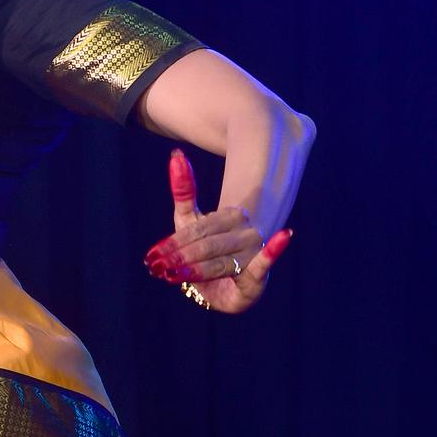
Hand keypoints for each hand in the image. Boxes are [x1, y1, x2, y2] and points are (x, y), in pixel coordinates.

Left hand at [144, 150, 291, 314]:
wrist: (231, 281)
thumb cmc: (208, 249)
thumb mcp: (191, 221)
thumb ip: (184, 193)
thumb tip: (175, 155)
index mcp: (228, 217)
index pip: (198, 228)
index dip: (175, 241)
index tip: (153, 253)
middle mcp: (243, 232)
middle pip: (208, 244)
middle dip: (182, 256)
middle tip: (158, 266)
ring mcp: (252, 252)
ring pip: (222, 261)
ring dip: (199, 268)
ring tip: (177, 273)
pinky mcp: (258, 275)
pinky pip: (266, 262)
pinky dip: (272, 251)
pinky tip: (283, 236)